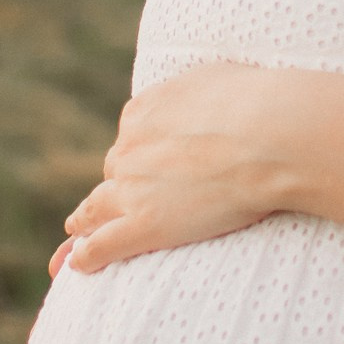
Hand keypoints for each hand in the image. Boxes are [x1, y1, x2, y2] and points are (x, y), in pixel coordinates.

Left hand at [55, 64, 300, 273]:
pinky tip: (77, 264)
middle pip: (116, 170)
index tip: (152, 161)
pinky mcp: (144, 225)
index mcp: (142, 112)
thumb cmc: (255, 103)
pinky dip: (87, 255)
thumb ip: (191, 93)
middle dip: (119, 183)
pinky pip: (103, 245)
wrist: (267, 136)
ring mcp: (132, 189)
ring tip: (76, 230)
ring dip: (84, 219)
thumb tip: (195, 97)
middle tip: (115, 198)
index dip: (143, 151)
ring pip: (96, 207)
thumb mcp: (214, 78)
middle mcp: (129, 149)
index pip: (133, 136)